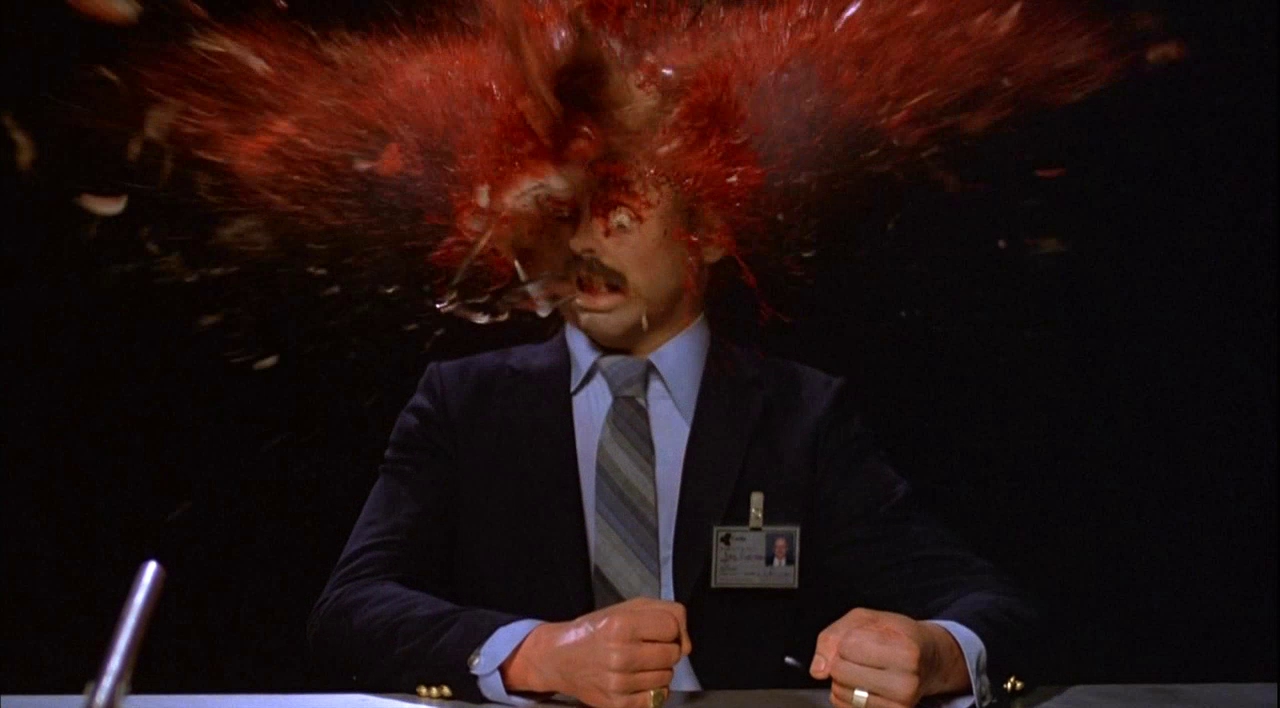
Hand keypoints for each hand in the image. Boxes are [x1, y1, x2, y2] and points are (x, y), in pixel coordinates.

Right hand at [501, 597, 691, 707]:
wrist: (560, 658)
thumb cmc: (598, 630)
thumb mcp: (628, 608)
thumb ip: (666, 613)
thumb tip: (687, 643)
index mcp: (620, 625)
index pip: (672, 626)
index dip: (668, 628)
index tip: (654, 630)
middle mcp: (619, 654)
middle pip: (673, 654)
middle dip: (665, 649)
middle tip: (644, 647)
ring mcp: (618, 682)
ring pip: (667, 677)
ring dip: (658, 670)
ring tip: (636, 663)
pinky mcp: (617, 704)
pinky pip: (657, 699)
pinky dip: (652, 690)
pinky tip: (635, 680)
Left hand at [809, 608, 968, 707]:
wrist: (929, 660)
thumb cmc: (898, 636)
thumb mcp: (867, 619)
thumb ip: (833, 635)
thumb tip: (818, 670)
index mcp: (906, 651)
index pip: (846, 646)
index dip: (848, 639)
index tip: (864, 638)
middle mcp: (906, 682)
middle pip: (840, 671)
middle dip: (841, 659)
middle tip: (862, 655)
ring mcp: (900, 705)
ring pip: (839, 692)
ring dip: (842, 679)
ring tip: (865, 669)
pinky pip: (845, 707)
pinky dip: (846, 695)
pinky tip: (864, 685)